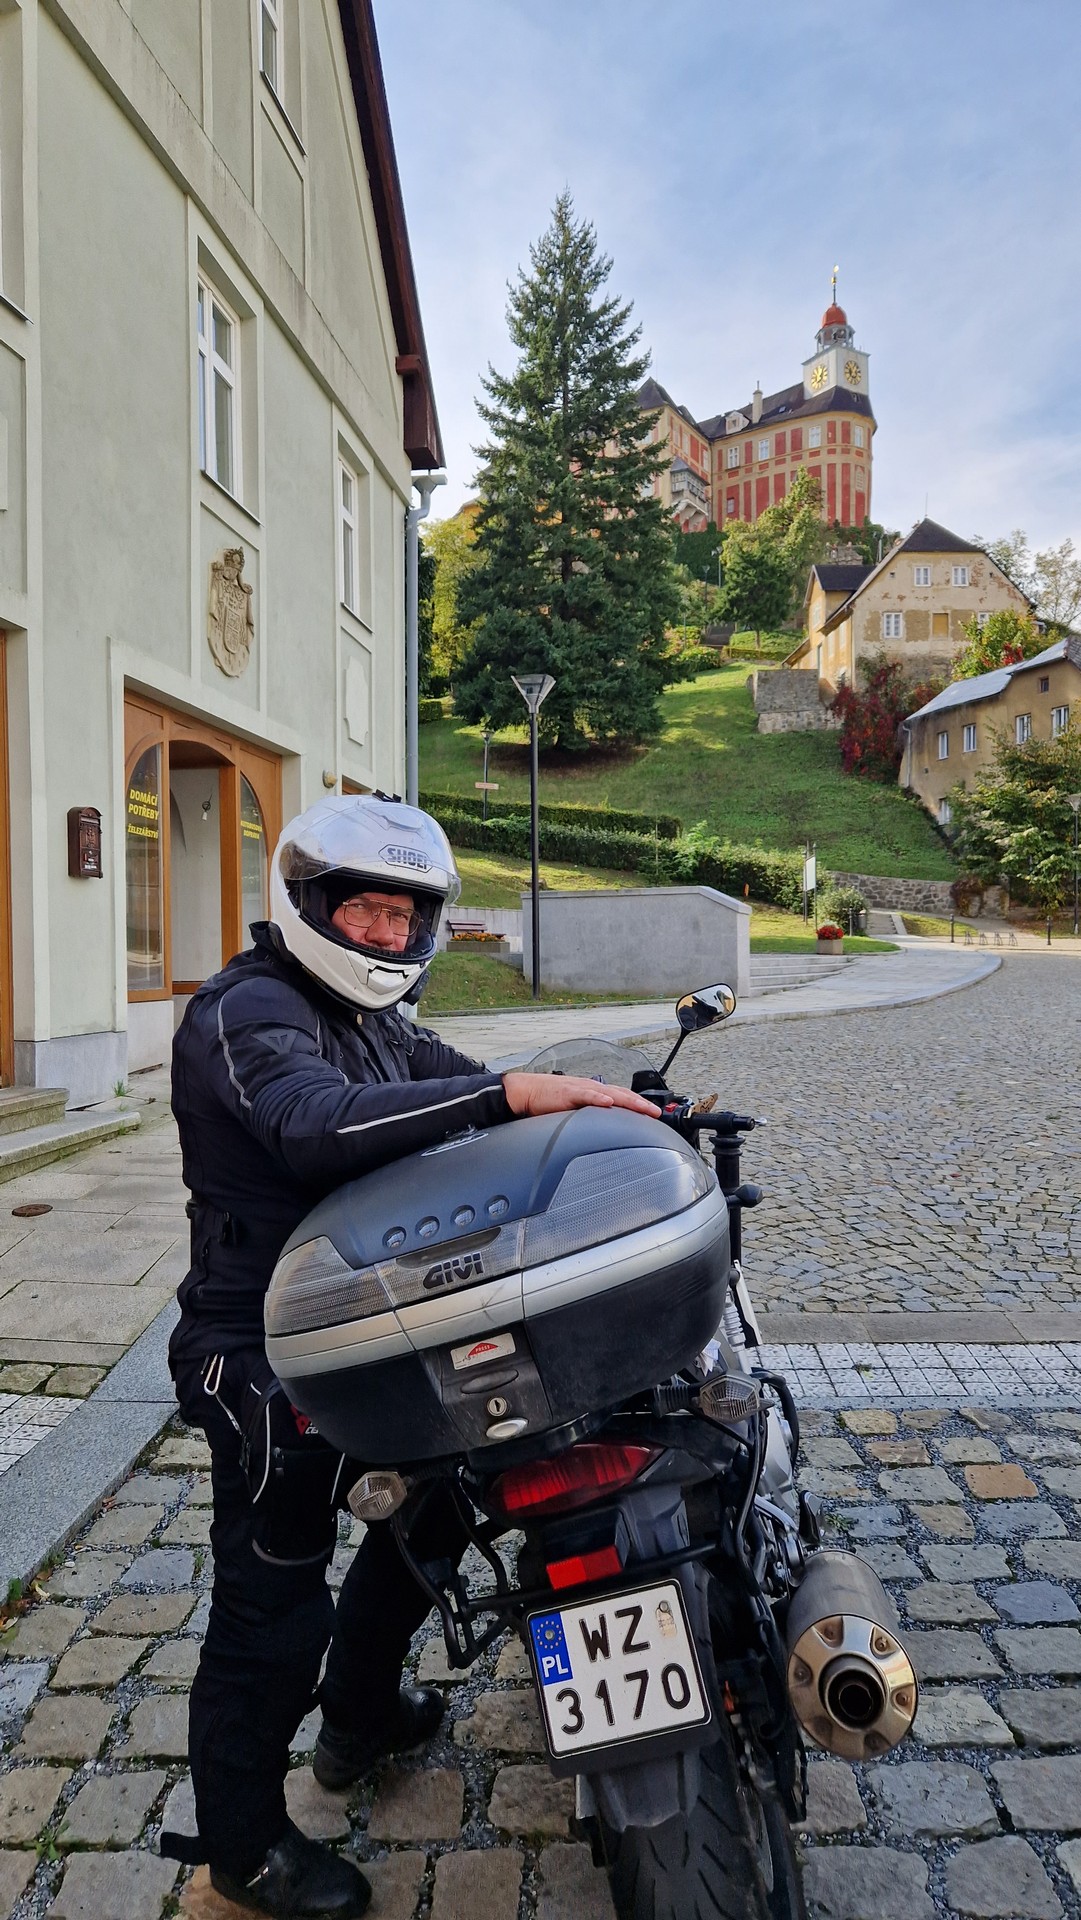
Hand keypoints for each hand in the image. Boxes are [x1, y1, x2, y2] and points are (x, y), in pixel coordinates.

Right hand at [502, 1072, 660, 1118]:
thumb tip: (604, 1134)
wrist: (528, 1092)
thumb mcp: (576, 1112)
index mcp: (595, 1093)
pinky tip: (608, 1102)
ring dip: (628, 1100)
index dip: (639, 1106)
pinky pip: (585, 1095)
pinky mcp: (567, 1093)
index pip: (623, 1098)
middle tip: (657, 1114)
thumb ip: (591, 1119)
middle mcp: (592, 1089)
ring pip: (610, 1093)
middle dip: (641, 1105)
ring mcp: (581, 1089)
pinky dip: (598, 1098)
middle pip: (622, 1095)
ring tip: (642, 1108)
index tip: (655, 1115)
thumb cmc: (550, 1101)